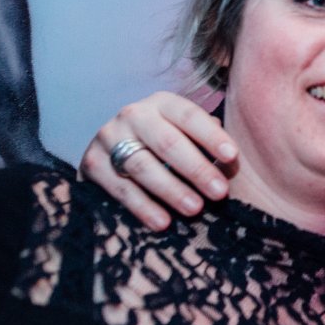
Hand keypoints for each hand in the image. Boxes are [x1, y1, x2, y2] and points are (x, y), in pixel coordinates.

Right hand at [78, 91, 238, 229]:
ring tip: (195, 209)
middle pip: (168, 142)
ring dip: (172, 190)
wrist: (112, 150)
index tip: (232, 157)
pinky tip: (163, 222)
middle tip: (220, 192)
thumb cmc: (165, 142)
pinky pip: (121, 188)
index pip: (189, 116)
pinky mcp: (92, 163)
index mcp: (162, 103)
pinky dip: (143, 207)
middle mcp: (133, 114)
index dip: (211, 136)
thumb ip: (206, 140)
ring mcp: (109, 137)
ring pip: (143, 166)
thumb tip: (230, 158)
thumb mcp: (184, 132)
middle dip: (196, 169)